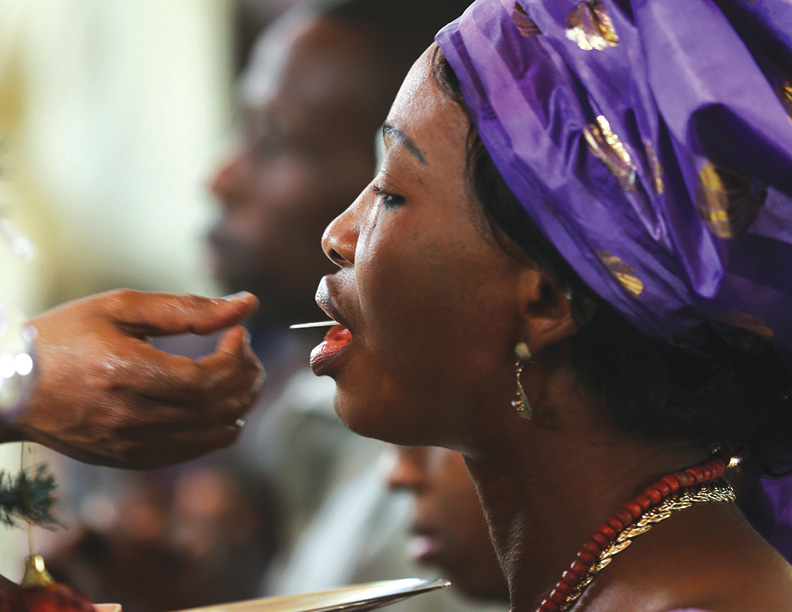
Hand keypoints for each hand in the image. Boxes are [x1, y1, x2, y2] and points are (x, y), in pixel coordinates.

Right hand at [11, 289, 263, 468]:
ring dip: (239, 403)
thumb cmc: (63, 337)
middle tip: (244, 351)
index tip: (237, 333)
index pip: (207, 380)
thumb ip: (188, 307)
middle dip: (246, 378)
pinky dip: (217, 428)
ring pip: (213, 435)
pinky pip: (192, 451)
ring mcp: (129, 446)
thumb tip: (248, 303)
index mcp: (124, 374)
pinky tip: (215, 402)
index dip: (236, 357)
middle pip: (217, 409)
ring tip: (237, 374)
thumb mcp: (120, 307)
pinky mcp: (129, 460)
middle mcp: (128, 418)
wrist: (9, 388)